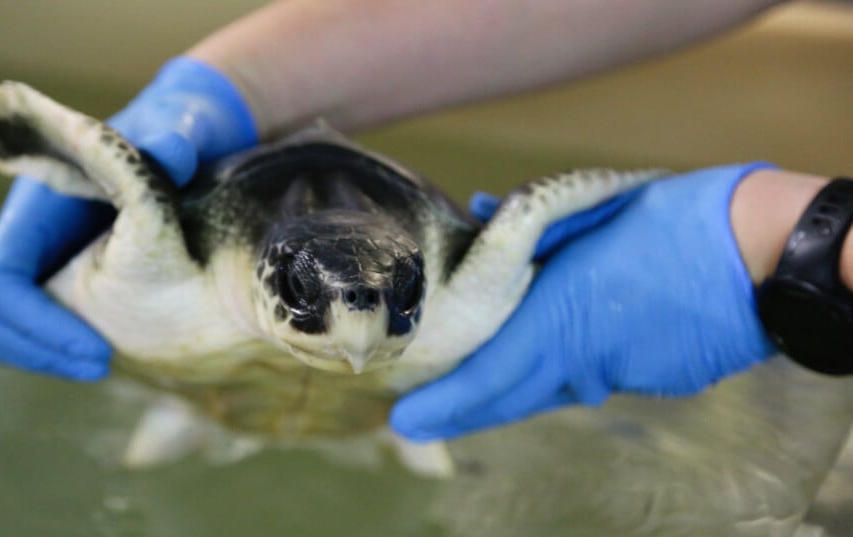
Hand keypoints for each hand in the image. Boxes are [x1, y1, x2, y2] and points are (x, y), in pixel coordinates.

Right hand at [0, 58, 257, 379]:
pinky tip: (109, 352)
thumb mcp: (179, 131)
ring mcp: (34, 256)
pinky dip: (54, 348)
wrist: (179, 135)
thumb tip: (174, 150)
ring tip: (103, 365)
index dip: (33, 322)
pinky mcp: (54, 276)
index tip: (97, 349)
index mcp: (37, 200)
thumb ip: (175, 141)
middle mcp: (23, 230)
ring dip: (40, 354)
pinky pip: (27, 326)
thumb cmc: (174, 132)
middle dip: (30, 347)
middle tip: (99, 365)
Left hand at [391, 163, 778, 439]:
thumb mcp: (590, 211)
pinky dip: (570, 371)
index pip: (489, 376)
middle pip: (513, 397)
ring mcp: (621, 375)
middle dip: (466, 411)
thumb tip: (483, 210)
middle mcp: (582, 360)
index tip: (406, 420)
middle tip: (424, 420)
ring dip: (517, 387)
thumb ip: (529, 224)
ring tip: (475, 388)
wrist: (758, 251)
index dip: (445, 404)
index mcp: (559, 320)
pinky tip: (564, 352)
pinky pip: (594, 380)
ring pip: (555, 389)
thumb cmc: (670, 221)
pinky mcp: (654, 379)